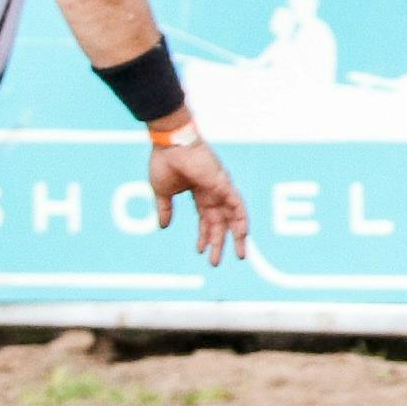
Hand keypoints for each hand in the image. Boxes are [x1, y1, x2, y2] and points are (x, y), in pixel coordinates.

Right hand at [150, 136, 248, 264]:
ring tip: (238, 255)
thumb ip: (165, 209)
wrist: (170, 144)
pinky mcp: (224, 183)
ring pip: (233, 217)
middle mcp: (213, 193)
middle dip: (219, 243)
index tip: (199, 251)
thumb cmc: (165, 161)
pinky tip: (243, 234)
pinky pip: (238, 204)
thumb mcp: (162, 192)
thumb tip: (163, 226)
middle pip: (220, 223)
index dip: (203, 236)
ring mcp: (220, 188)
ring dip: (236, 236)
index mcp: (199, 194)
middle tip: (218, 262)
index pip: (206, 220)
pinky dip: (242, 218)